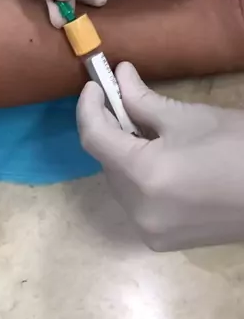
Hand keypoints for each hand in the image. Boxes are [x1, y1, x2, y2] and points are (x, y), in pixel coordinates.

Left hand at [77, 63, 243, 250]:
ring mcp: (148, 230)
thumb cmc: (239, 149)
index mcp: (143, 175)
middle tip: (123, 102)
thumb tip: (120, 76)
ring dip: (124, 157)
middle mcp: (137, 210)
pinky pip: (136, 204)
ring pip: (120, 185)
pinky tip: (159, 164)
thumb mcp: (190, 117)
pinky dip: (139, 181)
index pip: (94, 137)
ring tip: (146, 133)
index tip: (95, 85)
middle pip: (106, 163)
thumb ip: (144, 100)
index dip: (88, 108)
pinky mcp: (161, 242)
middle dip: (110, 131)